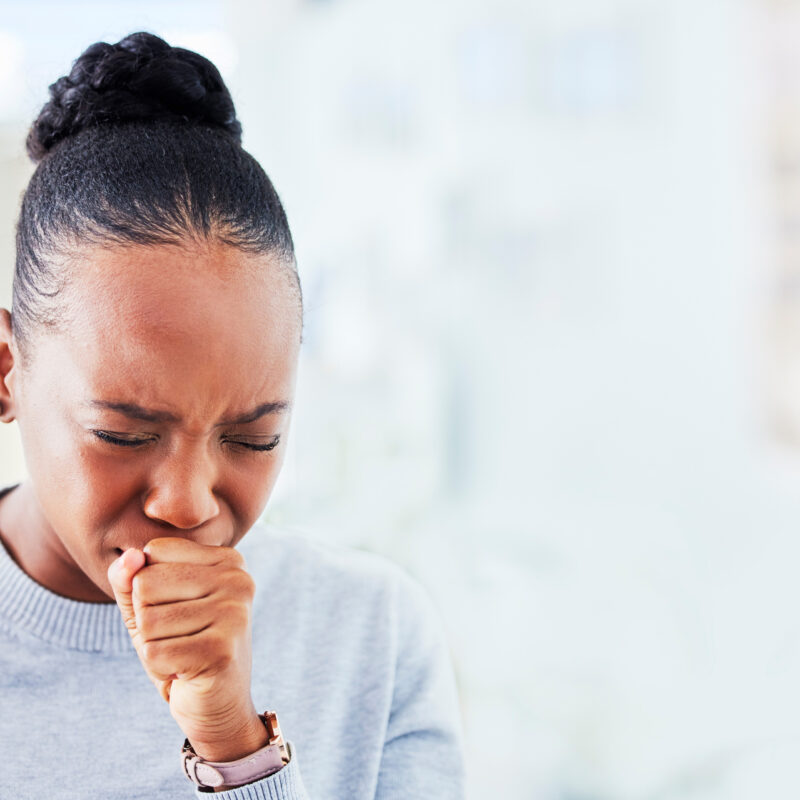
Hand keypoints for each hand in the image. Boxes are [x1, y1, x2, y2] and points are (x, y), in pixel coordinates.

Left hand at [107, 537, 268, 761]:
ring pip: (148, 622)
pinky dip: (159, 669)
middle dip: (147, 619)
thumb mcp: (149, 606)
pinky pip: (154, 653)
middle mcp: (237, 580)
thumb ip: (130, 577)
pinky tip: (185, 672)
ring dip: (153, 647)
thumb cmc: (181, 647)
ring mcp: (234, 614)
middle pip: (146, 584)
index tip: (177, 609)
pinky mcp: (222, 650)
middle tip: (178, 636)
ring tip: (182, 653)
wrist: (218, 705)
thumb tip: (129, 556)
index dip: (147, 587)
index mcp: (228, 560)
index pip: (154, 552)